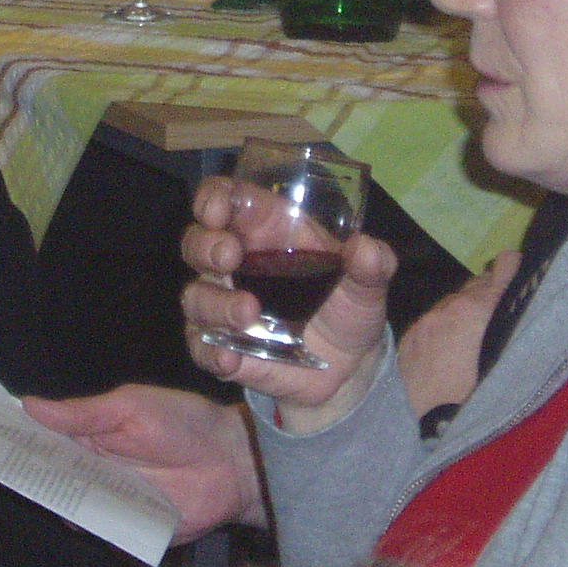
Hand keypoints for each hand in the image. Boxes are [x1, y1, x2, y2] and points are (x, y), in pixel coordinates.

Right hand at [23, 386, 263, 537]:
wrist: (231, 462)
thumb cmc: (182, 422)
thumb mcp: (128, 407)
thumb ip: (81, 412)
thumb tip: (28, 405)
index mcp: (89, 434)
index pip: (45, 437)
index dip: (18, 436)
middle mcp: (92, 470)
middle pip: (50, 474)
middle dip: (27, 468)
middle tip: (2, 461)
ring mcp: (108, 501)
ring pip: (68, 504)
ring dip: (54, 495)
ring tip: (37, 482)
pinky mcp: (126, 529)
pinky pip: (97, 530)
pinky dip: (85, 523)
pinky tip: (74, 510)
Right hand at [181, 175, 395, 425]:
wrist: (349, 367)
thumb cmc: (347, 305)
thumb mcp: (367, 285)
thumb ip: (372, 264)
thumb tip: (366, 248)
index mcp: (265, 230)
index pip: (224, 200)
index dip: (212, 198)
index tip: (216, 209)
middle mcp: (235, 264)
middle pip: (197, 243)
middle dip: (205, 246)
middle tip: (228, 256)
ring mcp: (224, 305)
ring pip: (195, 296)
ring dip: (215, 302)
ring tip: (249, 314)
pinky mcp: (223, 346)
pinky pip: (201, 347)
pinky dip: (210, 352)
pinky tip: (230, 359)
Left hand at [398, 248, 520, 417]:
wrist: (424, 429)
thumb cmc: (476, 401)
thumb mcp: (508, 365)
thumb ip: (515, 332)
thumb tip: (524, 314)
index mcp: (476, 312)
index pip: (500, 273)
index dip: (512, 268)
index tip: (518, 264)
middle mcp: (448, 309)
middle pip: (476, 286)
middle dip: (490, 290)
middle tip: (503, 302)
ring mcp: (425, 323)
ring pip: (453, 304)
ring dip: (467, 309)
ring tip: (478, 328)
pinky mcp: (410, 339)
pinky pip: (433, 321)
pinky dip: (445, 324)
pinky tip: (452, 345)